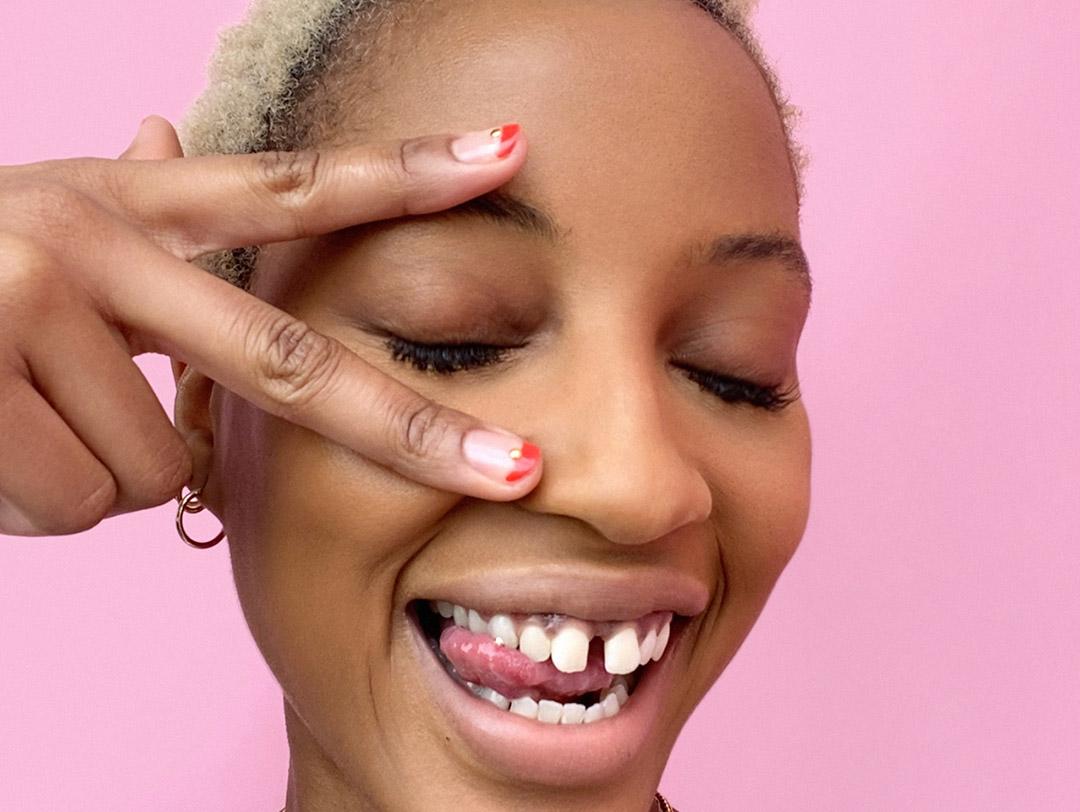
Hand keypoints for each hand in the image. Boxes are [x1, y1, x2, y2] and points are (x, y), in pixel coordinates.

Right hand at [0, 116, 541, 535]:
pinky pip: (79, 504)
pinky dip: (38, 502)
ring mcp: (34, 305)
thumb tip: (170, 127)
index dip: (403, 176)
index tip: (510, 154)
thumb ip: (133, 212)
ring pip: (155, 470)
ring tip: (20, 414)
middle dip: (412, 429)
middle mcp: (94, 242)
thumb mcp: (48, 228)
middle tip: (518, 473)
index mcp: (130, 208)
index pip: (292, 188)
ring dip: (97, 471)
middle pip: (286, 361)